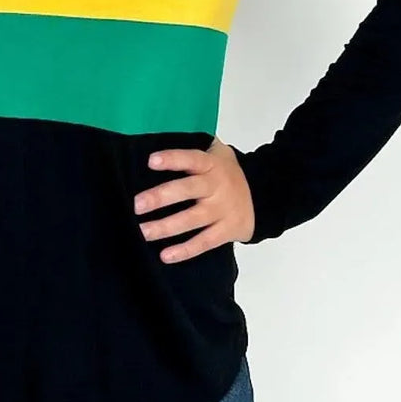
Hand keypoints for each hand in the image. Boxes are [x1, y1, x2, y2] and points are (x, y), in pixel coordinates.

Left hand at [132, 137, 254, 260]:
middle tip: (136, 205)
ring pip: (192, 219)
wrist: (263, 196)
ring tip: (143, 232)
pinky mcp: (227, 231)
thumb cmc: (226, 173)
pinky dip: (185, 250)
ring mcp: (222, 210)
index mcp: (212, 164)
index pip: (191, 158)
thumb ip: (195, 151)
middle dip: (161, 197)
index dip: (172, 159)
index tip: (150, 161)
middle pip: (187, 190)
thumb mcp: (218, 154)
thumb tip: (156, 146)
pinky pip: (204, 242)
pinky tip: (165, 255)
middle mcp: (217, 186)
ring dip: (166, 227)